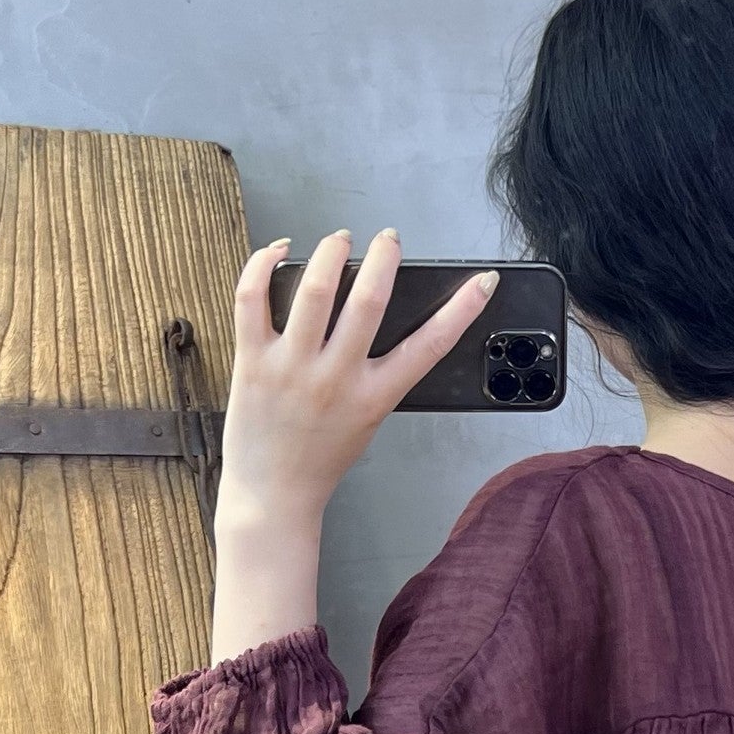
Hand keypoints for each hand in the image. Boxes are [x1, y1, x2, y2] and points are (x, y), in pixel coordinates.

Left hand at [218, 227, 498, 535]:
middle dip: (385, 259)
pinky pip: (252, 298)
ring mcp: (292, 367)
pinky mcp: (252, 360)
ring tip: (340, 239)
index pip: (430, 346)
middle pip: (369, 303)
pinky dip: (263, 264)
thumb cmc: (321, 458)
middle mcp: (336, 378)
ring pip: (313, 291)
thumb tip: (376, 319)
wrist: (274, 494)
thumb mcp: (368, 420)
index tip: (482, 283)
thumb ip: (377, 376)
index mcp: (375, 396)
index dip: (463, 309)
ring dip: (331, 253)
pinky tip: (278, 251)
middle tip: (389, 239)